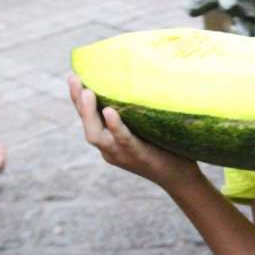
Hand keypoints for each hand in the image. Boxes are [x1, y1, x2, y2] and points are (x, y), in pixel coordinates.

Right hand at [68, 74, 199, 190]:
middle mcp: (110, 149)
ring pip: (96, 135)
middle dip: (77, 102)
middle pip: (86, 125)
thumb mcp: (148, 128)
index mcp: (110, 141)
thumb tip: (142, 79)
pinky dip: (115, 126)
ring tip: (86, 92)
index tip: (74, 76)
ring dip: (89, 113)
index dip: (78, 100)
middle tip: (73, 78)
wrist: (181, 178)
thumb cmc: (168, 149)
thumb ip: (138, 112)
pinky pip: (123, 139)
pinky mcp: (137, 155)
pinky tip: (109, 111)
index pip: (89, 119)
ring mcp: (121, 154)